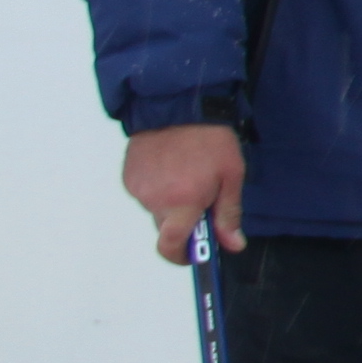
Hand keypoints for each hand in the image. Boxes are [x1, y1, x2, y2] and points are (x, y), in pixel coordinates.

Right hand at [124, 125, 246, 262]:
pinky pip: (146, 194)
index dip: (181, 257)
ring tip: (187, 172)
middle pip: (166, 228)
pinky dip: (159, 188)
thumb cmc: (210, 139)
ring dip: (171, 202)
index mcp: (181, 203)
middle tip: (203, 199)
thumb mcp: (231, 175)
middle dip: (184, 223)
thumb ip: (229, 214)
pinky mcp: (128, 177)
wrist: (178, 105)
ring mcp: (138, 188)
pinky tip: (172, 166)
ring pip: (156, 210)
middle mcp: (154, 200)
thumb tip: (233, 245)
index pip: (171, 246)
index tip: (193, 256)